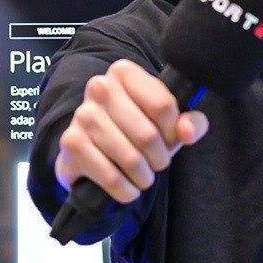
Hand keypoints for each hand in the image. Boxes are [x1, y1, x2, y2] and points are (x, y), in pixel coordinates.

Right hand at [56, 59, 208, 203]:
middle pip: (147, 134)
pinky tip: (128, 189)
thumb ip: (192, 123)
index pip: (163, 106)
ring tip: (144, 177)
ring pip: (130, 157)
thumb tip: (186, 131)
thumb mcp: (169, 122)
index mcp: (124, 72)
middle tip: (157, 164)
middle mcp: (100, 87)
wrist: (93, 150)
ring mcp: (82, 115)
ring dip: (143, 176)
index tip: (170, 140)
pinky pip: (110, 176)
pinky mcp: (71, 143)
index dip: (173, 132)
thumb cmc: (136, 129)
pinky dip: (125, 190)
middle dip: (160, 159)